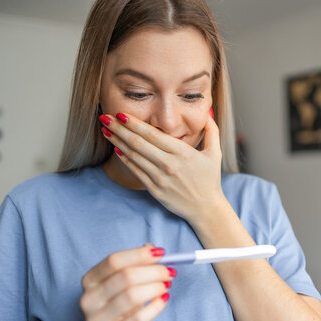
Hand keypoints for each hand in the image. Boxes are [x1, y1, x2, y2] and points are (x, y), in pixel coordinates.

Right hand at [79, 244, 174, 320]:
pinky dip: (156, 307)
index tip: (161, 253)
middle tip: (169, 272)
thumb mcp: (123, 282)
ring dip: (156, 287)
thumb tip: (152, 248)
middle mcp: (89, 299)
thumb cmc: (118, 304)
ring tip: (166, 286)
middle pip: (125, 277)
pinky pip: (139, 319)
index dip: (139, 255)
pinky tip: (163, 300)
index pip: (114, 261)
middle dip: (153, 271)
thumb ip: (135, 263)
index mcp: (90, 280)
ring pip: (132, 296)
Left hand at [99, 110, 226, 223]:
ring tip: (106, 130)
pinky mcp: (154, 189)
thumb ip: (212, 130)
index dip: (135, 124)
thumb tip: (208, 112)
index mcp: (183, 153)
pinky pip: (136, 172)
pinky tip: (116, 149)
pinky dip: (125, 160)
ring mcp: (160, 178)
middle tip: (105, 117)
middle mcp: (169, 165)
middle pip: (139, 143)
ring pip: (134, 156)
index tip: (122, 114)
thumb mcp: (215, 153)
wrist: (205, 209)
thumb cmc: (209, 179)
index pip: (154, 134)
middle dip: (119, 129)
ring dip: (118, 142)